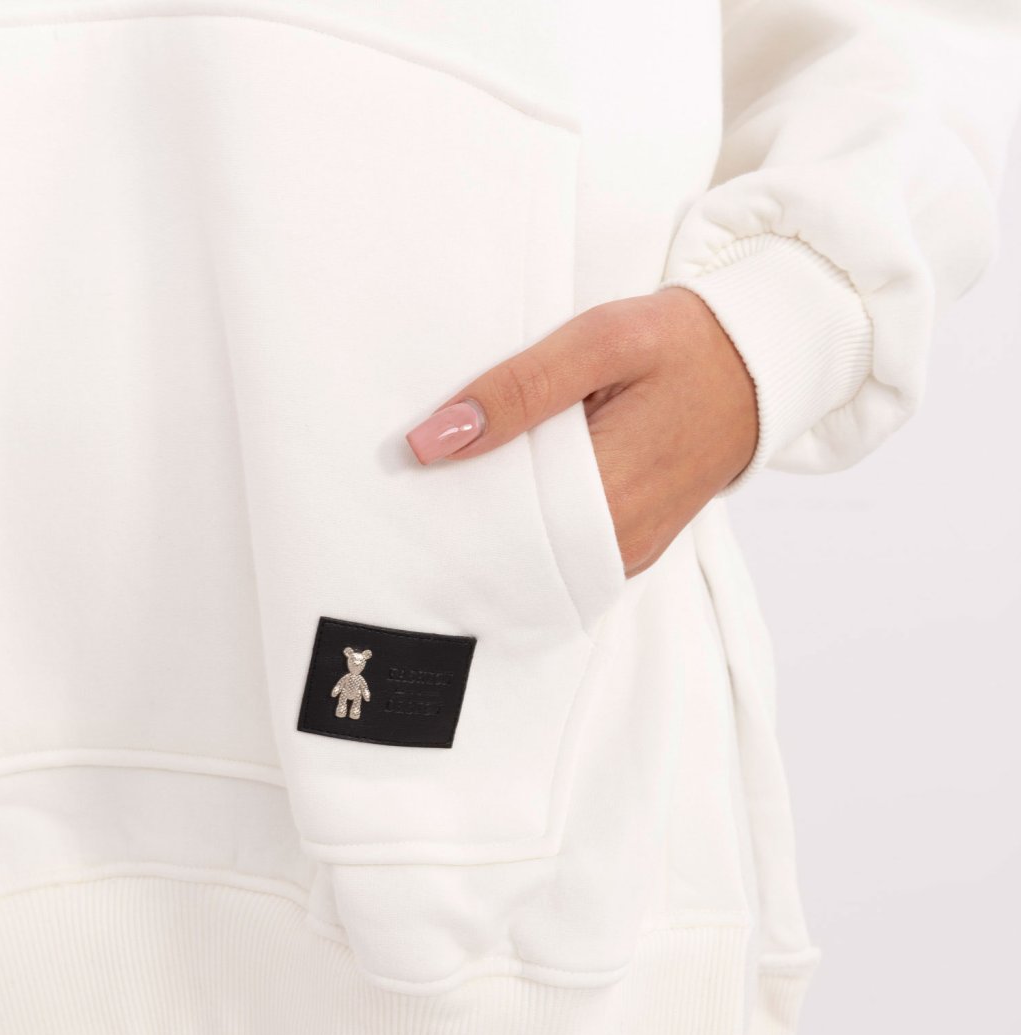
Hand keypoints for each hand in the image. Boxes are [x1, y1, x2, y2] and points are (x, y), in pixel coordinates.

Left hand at [404, 288, 758, 577]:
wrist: (758, 366)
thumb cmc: (684, 345)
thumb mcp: (600, 341)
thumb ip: (518, 389)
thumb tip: (433, 439)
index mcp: (610, 494)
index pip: (500, 522)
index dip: (452, 499)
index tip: (416, 469)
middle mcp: (620, 541)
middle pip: (515, 545)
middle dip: (473, 510)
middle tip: (434, 465)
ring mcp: (630, 552)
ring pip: (539, 551)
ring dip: (506, 515)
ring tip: (476, 468)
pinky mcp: (634, 548)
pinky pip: (568, 549)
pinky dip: (539, 520)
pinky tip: (524, 481)